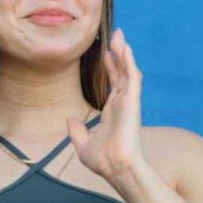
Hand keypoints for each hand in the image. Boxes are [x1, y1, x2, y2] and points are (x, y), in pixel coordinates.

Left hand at [67, 29, 146, 189]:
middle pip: (121, 72)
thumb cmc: (104, 161)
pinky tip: (125, 48)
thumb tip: (69, 120)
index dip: (110, 67)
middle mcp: (123, 104)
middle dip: (119, 53)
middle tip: (116, 35)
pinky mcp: (133, 102)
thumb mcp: (83, 145)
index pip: (113, 83)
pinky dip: (129, 62)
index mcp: (113, 112)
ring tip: (120, 36)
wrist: (115, 168)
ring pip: (127, 71)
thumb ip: (77, 132)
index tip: (106, 52)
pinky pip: (132, 78)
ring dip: (124, 53)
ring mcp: (129, 102)